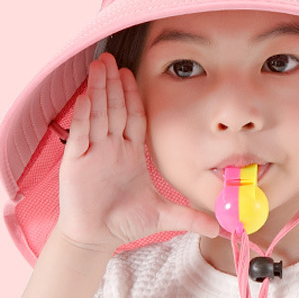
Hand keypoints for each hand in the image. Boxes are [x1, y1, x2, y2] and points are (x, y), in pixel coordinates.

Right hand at [55, 52, 219, 250]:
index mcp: (130, 153)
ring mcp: (92, 154)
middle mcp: (110, 148)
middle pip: (113, 109)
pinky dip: (82, 117)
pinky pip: (80, 136)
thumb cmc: (125, 222)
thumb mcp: (163, 216)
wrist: (97, 239)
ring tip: (97, 66)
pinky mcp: (76, 164)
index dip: (132, 95)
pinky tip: (85, 98)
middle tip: (110, 58)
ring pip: (96, 115)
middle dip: (112, 83)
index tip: (131, 73)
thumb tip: (222, 228)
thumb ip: (191, 217)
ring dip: (97, 90)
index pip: (133, 117)